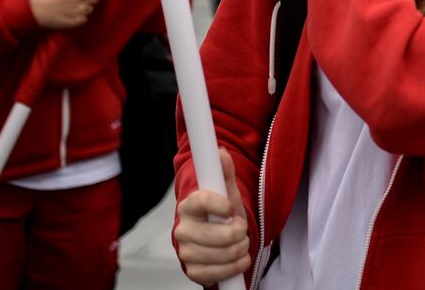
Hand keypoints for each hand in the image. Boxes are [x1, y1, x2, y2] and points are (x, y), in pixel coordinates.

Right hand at [174, 149, 250, 285]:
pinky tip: (236, 257)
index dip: (221, 205)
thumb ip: (224, 172)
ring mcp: (186, 252)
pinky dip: (236, 266)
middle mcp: (183, 229)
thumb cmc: (221, 213)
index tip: (231, 208)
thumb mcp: (226, 191)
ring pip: (226, 254)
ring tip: (239, 241)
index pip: (202, 201)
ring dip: (241, 248)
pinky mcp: (193, 271)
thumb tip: (221, 152)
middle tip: (240, 227)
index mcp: (188, 206)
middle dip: (240, 231)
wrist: (215, 238)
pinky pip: (221, 273)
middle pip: (222, 235)